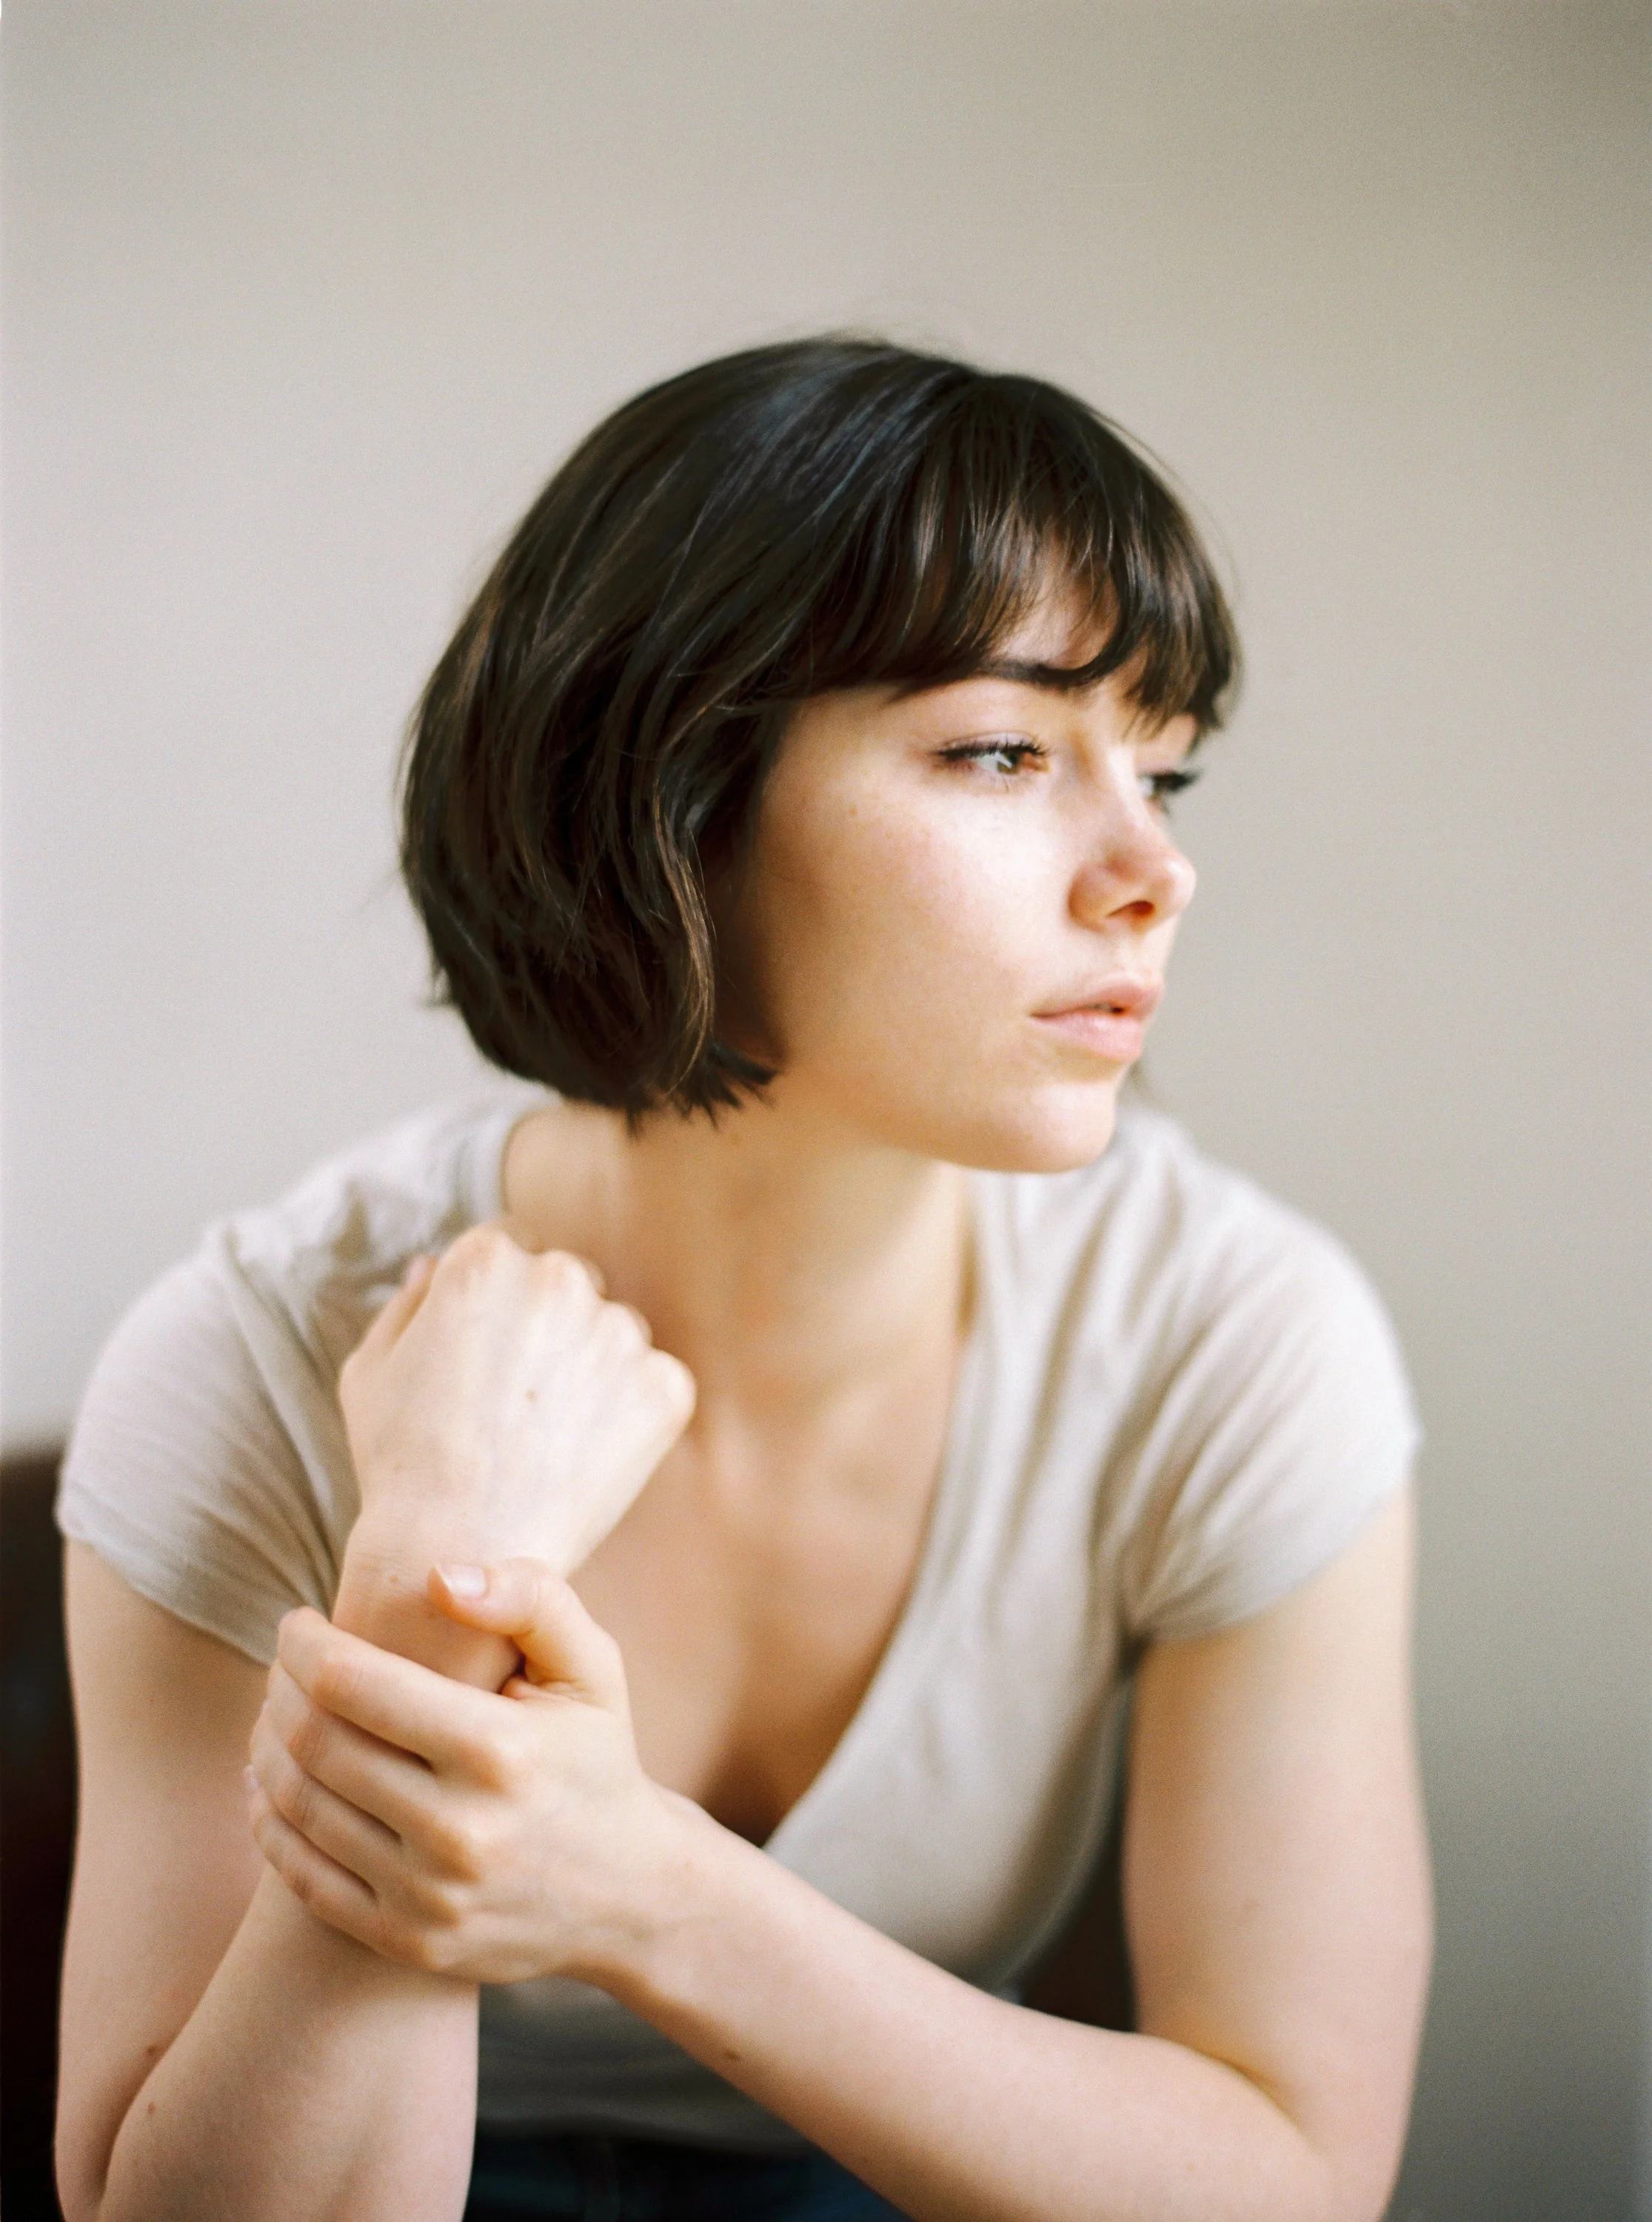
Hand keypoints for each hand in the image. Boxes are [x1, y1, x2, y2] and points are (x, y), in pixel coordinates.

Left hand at [245, 1559, 693, 1985]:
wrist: (628, 1894)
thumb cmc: (597, 1755)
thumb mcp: (592, 1666)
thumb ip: (530, 1598)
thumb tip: (439, 1576)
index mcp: (501, 1749)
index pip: (351, 1682)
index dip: (303, 1644)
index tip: (296, 1622)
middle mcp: (461, 1831)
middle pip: (314, 1742)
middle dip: (278, 1689)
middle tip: (283, 1666)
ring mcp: (430, 1896)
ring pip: (299, 1807)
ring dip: (266, 1749)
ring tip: (275, 1714)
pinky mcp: (408, 1941)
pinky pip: (303, 1878)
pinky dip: (269, 1823)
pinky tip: (271, 1784)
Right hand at [340, 1225, 695, 1580]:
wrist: (454, 1549)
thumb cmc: (399, 1463)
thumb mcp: (371, 1370)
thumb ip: (406, 1303)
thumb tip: (434, 1263)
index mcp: (487, 1259)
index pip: (513, 1246)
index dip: (498, 1302)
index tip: (489, 1351)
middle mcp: (560, 1278)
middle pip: (567, 1284)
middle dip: (547, 1327)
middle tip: (514, 1405)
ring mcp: (618, 1331)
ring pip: (612, 1333)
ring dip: (590, 1367)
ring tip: (544, 1439)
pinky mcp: (663, 1387)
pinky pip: (652, 1384)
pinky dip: (628, 1415)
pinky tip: (582, 1458)